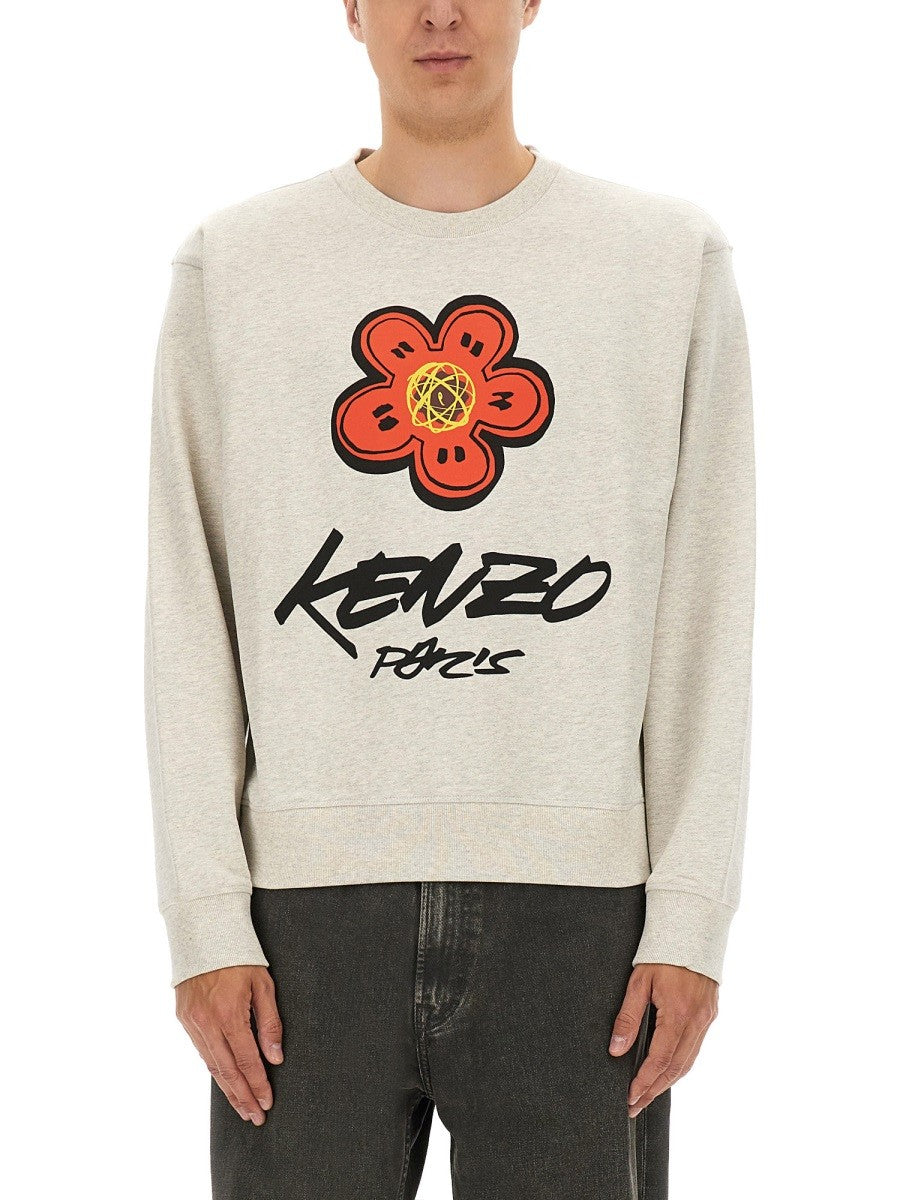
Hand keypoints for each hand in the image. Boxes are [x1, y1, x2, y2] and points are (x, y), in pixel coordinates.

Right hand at [175, 965, 283, 1124]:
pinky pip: (201, 1051)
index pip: (246, 1059)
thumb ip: (269, 1023)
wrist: (204, 934)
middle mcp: (207, 1022)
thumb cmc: (240, 957)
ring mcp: (192, 1022)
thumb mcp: (263, 984)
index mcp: (229, 1013)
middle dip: (243, 1097)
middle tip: (255, 1117)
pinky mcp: (184, 1019)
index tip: (267, 1103)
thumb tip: (275, 1058)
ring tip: (242, 1107)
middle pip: (226, 1070)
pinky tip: (225, 1081)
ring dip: (228, 1089)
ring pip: (211, 1065)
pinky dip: (214, 1069)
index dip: (258, 1084)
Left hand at [608, 963, 717, 1116]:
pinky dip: (680, 1064)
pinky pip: (695, 1048)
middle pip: (675, 1068)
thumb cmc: (662, 953)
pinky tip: (667, 1071)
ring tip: (648, 1095)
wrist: (692, 928)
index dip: (644, 1082)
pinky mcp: (710, 1014)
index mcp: (678, 1014)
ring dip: (668, 1081)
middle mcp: (697, 1021)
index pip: (659, 1060)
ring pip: (688, 1061)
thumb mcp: (639, 981)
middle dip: (654, 1090)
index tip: (630, 1098)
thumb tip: (616, 1050)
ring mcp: (706, 1019)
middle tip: (635, 1106)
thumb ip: (628, 1017)